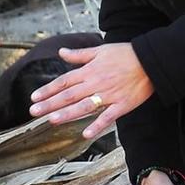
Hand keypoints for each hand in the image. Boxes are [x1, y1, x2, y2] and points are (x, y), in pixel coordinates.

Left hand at [29, 42, 152, 139]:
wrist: (151, 61)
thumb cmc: (125, 54)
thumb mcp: (100, 50)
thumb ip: (79, 54)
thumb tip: (61, 52)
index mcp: (90, 70)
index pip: (64, 81)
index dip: (48, 89)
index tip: (34, 98)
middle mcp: (96, 83)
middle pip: (69, 95)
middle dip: (50, 104)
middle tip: (34, 112)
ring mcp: (109, 95)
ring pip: (84, 106)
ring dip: (67, 114)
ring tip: (51, 120)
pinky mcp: (122, 105)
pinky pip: (108, 117)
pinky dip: (97, 125)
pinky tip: (86, 134)